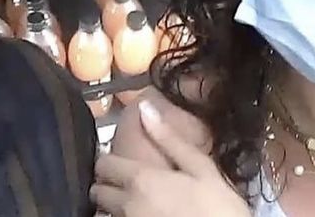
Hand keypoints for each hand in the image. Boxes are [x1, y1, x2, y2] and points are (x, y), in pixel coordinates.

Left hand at [91, 101, 251, 216]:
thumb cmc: (216, 206)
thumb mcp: (200, 167)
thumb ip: (169, 139)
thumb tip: (145, 108)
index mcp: (141, 180)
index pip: (103, 164)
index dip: (110, 157)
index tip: (124, 156)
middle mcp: (127, 206)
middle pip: (97, 190)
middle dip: (108, 181)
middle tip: (130, 176)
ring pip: (105, 211)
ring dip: (114, 201)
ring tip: (139, 196)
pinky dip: (123, 216)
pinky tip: (146, 211)